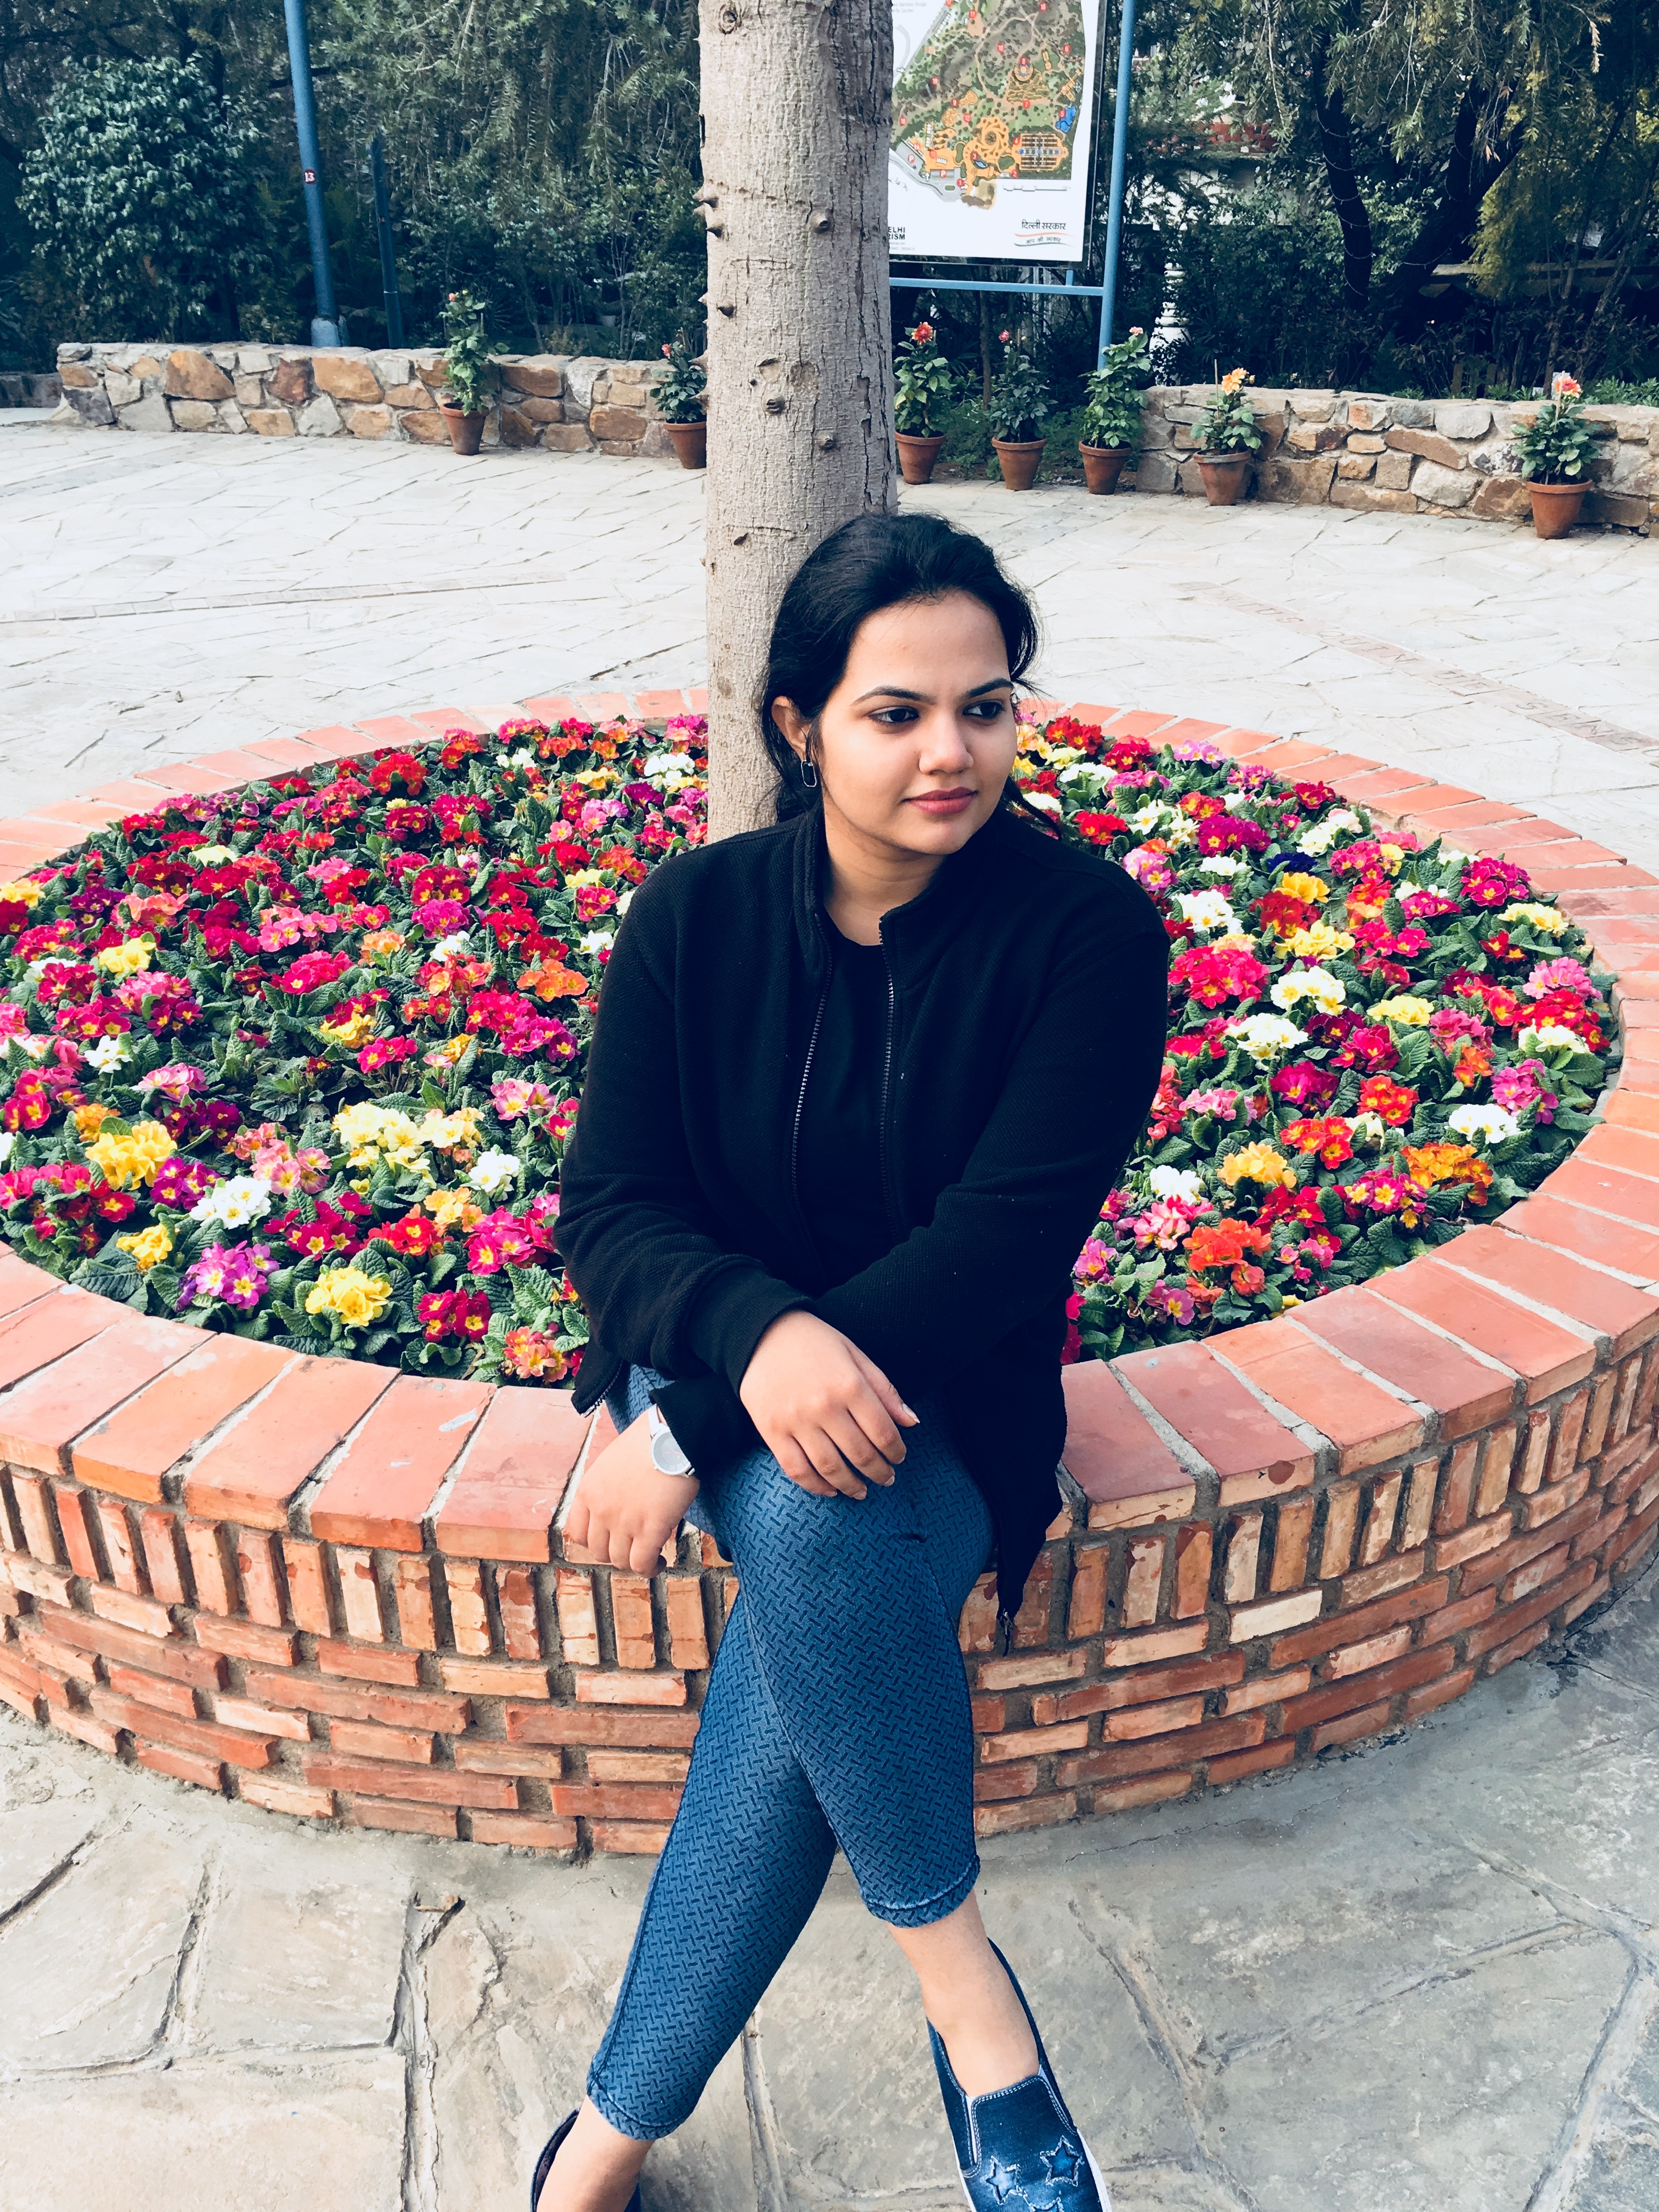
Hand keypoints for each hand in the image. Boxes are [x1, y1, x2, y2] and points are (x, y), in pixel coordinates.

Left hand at [564, 1413, 698, 1572]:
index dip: (594, 1541)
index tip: (610, 1539)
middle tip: (634, 1546)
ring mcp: (624, 1522)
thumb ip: (606, 1487)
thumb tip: (618, 1503)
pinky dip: (650, 1568)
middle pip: (599, 1551)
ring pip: (620, 1561)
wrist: (671, 1436)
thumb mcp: (611, 1462)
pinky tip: (660, 1561)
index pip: (576, 1533)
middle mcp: (601, 1511)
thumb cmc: (648, 1442)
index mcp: (587, 1492)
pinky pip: (642, 1564)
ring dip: (634, 1562)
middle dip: (616, 1552)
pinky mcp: (650, 1530)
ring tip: (650, 1555)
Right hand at [739, 1309, 917, 1498]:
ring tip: (861, 1490)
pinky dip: (815, 1486)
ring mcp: (796, 1420)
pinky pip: (796, 1469)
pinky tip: (829, 1489)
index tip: (898, 1458)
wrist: (762, 1332)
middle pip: (860, 1454)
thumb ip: (884, 1390)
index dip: (895, 1451)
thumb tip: (911, 1422)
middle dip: (879, 1472)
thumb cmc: (814, 1342)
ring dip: (850, 1485)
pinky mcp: (772, 1430)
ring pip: (830, 1468)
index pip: (883, 1432)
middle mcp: (824, 1406)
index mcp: (850, 1385)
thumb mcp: (855, 1355)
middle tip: (886, 1479)